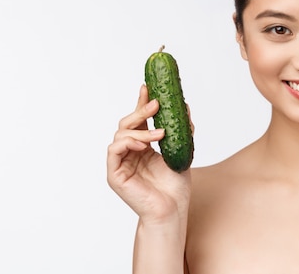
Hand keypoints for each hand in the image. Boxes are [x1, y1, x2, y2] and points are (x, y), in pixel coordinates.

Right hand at [107, 84, 191, 223]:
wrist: (172, 209)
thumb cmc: (175, 186)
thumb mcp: (181, 150)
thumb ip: (181, 129)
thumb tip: (184, 105)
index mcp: (142, 147)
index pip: (138, 120)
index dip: (141, 103)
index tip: (148, 87)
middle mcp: (129, 152)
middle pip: (127, 124)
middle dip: (140, 110)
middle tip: (156, 104)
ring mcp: (120, 162)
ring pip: (121, 134)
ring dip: (140, 129)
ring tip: (160, 134)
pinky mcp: (114, 174)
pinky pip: (114, 150)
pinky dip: (128, 142)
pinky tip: (143, 144)